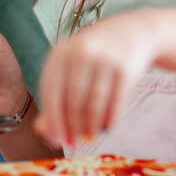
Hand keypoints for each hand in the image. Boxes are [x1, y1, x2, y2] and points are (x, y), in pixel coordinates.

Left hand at [34, 16, 156, 146]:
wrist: (132, 33)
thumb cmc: (94, 59)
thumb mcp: (71, 70)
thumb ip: (55, 99)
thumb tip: (43, 131)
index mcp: (60, 54)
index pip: (51, 94)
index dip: (54, 121)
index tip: (59, 140)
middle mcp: (81, 53)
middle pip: (73, 101)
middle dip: (73, 126)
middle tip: (75, 143)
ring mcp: (105, 58)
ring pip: (94, 103)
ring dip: (91, 126)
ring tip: (91, 136)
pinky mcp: (126, 67)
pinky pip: (116, 100)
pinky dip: (111, 117)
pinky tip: (109, 127)